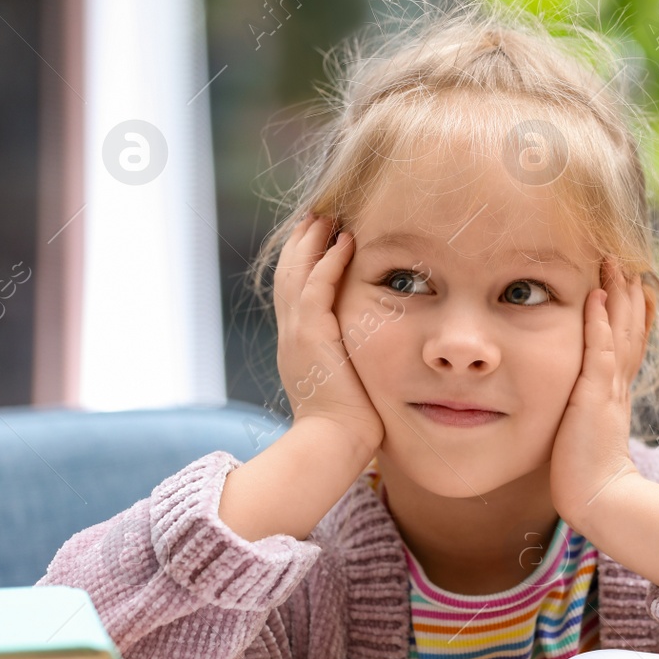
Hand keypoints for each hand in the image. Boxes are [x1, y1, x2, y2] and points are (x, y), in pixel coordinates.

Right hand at [272, 214, 384, 454]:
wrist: (334, 443)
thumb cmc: (351, 423)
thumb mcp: (347, 382)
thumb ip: (351, 360)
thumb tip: (370, 354)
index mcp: (298, 345)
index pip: (294, 292)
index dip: (303, 262)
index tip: (317, 238)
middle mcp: (292, 335)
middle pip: (288, 275)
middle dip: (301, 243)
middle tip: (317, 215)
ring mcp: (298, 334)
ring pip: (296, 274)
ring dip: (312, 242)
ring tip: (327, 217)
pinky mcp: (312, 337)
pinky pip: (317, 288)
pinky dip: (328, 262)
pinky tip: (345, 242)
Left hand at [550, 258, 650, 524]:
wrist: (597, 500)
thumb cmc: (585, 479)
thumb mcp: (585, 438)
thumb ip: (585, 420)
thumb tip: (579, 416)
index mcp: (615, 396)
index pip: (629, 347)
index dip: (634, 318)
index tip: (639, 291)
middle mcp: (617, 387)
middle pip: (630, 331)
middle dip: (629, 297)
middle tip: (628, 265)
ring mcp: (608, 389)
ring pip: (619, 332)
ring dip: (618, 296)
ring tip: (616, 265)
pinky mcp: (594, 396)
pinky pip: (599, 350)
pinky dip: (598, 321)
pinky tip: (596, 295)